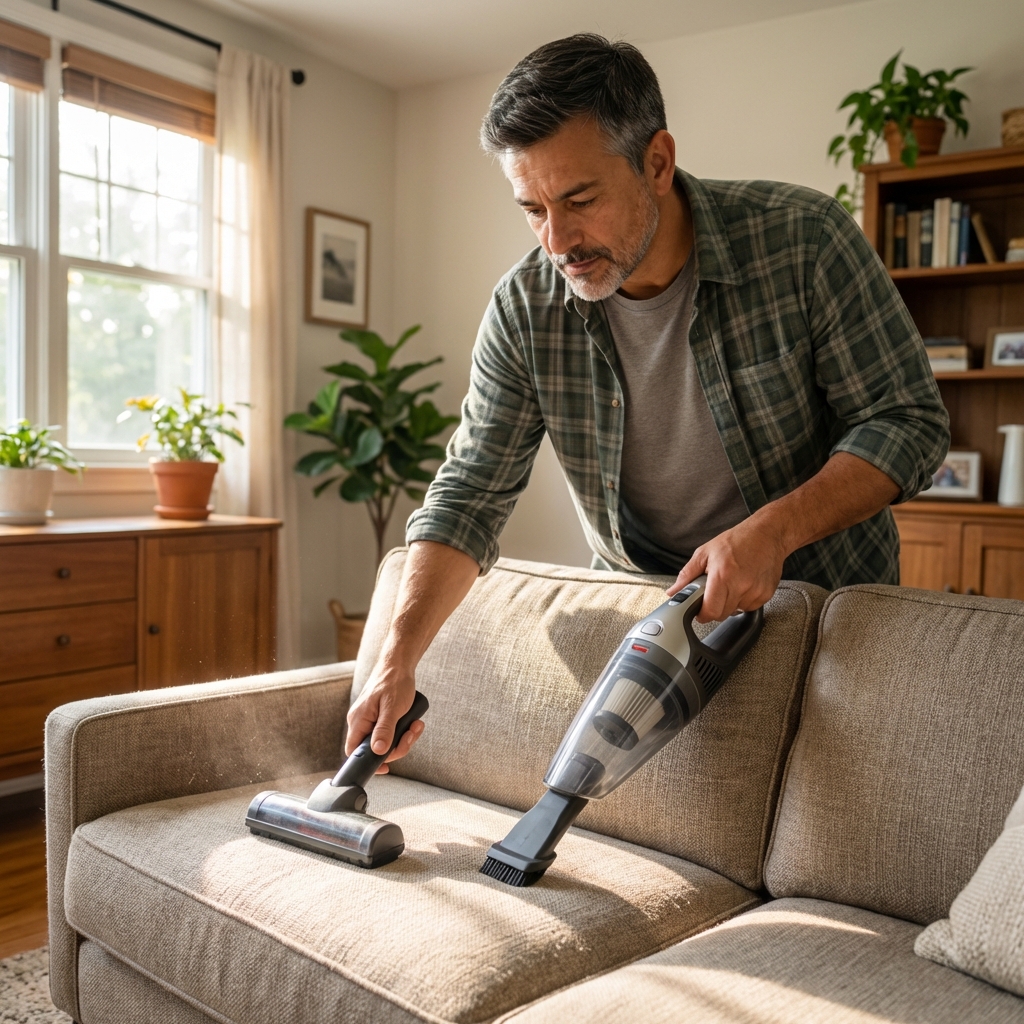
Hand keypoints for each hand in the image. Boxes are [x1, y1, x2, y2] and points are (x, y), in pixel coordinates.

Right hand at [345, 661, 423, 773]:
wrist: (399, 665)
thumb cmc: (393, 682)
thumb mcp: (392, 708)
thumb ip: (384, 730)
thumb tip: (378, 751)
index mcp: (358, 721)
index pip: (354, 752)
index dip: (368, 764)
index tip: (387, 767)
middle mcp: (362, 722)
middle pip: (375, 750)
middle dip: (397, 746)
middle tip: (411, 734)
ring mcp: (371, 720)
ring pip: (386, 742)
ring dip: (404, 737)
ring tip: (416, 724)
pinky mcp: (381, 718)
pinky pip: (391, 733)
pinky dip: (403, 731)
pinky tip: (414, 722)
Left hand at [667, 517, 784, 622]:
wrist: (767, 534)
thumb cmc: (737, 540)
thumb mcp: (705, 552)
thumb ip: (687, 575)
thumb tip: (674, 592)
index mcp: (722, 575)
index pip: (710, 611)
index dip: (702, 614)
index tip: (699, 611)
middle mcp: (741, 585)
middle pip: (722, 614)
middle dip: (714, 607)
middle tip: (714, 592)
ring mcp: (755, 591)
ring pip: (735, 611)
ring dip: (730, 603)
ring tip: (731, 583)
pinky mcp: (766, 594)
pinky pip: (750, 607)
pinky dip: (744, 600)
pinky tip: (743, 583)